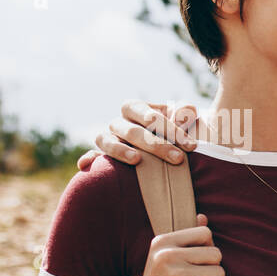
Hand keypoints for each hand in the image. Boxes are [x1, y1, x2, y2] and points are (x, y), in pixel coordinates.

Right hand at [81, 101, 199, 170]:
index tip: (191, 145)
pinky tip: (85, 166)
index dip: (168, 128)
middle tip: (179, 158)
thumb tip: (183, 114)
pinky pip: (94, 156)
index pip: (146, 114)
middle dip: (157, 145)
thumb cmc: (182, 133)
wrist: (178, 154)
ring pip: (106, 140)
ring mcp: (111, 140)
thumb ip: (186, 112)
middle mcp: (120, 123)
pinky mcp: (105, 157)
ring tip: (137, 160)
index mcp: (137, 109)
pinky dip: (89, 159)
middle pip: (131, 131)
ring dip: (120, 150)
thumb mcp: (188, 120)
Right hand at [128, 213, 224, 275]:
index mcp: (161, 242)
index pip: (205, 233)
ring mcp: (177, 274)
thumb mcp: (165, 258)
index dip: (206, 250)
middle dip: (211, 270)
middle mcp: (167, 255)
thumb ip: (186, 238)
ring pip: (220, 273)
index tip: (191, 263)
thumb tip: (203, 216)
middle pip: (217, 254)